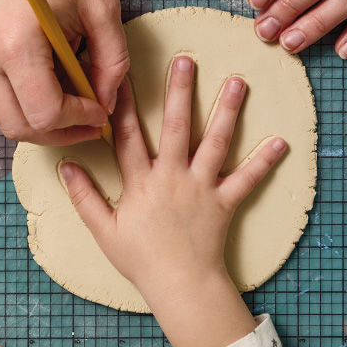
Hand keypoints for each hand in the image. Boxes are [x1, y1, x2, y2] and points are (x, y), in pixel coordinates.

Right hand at [0, 0, 128, 144]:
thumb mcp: (101, 4)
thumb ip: (113, 59)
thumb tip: (106, 100)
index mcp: (16, 44)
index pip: (45, 113)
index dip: (79, 121)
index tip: (101, 112)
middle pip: (20, 128)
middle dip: (60, 134)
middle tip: (89, 123)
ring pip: (9, 120)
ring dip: (45, 123)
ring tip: (75, 104)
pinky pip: (5, 99)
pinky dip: (33, 104)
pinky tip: (57, 84)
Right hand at [60, 57, 286, 346]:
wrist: (179, 284)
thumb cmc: (140, 259)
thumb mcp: (104, 230)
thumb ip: (84, 197)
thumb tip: (66, 167)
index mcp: (141, 182)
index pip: (127, 137)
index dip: (121, 107)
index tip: (119, 78)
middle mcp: (172, 177)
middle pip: (176, 128)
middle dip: (180, 92)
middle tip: (186, 61)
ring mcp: (201, 188)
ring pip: (215, 143)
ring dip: (227, 111)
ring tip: (237, 82)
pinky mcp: (224, 202)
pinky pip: (246, 180)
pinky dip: (263, 163)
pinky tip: (280, 143)